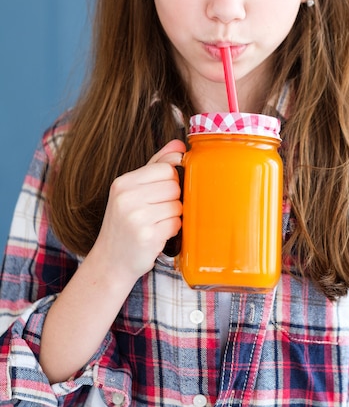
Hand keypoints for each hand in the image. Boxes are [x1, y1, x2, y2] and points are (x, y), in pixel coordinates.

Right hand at [92, 139, 184, 284]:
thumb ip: (157, 164)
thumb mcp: (133, 190)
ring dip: (173, 216)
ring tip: (156, 223)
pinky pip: (176, 224)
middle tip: (156, 211)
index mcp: (123, 183)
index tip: (160, 192)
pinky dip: (172, 230)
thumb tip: (179, 144)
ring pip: (178, 205)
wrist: (111, 261)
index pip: (166, 168)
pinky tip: (157, 234)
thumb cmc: (125, 223)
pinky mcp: (147, 236)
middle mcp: (126, 198)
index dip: (170, 180)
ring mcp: (136, 217)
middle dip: (172, 199)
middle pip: (174, 186)